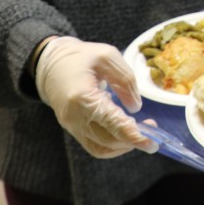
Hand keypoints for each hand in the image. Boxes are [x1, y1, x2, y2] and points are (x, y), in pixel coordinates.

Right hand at [35, 37, 157, 158]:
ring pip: (102, 148)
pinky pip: (94, 146)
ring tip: (141, 131)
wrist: (50, 65)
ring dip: (124, 145)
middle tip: (152, 130)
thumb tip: (136, 107)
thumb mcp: (107, 56)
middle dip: (133, 140)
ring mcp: (72, 126)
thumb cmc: (80, 57)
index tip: (151, 142)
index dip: (133, 136)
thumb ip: (125, 80)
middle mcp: (75, 117)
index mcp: (82, 97)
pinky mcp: (73, 129)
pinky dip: (112, 146)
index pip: (111, 123)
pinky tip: (125, 133)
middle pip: (108, 140)